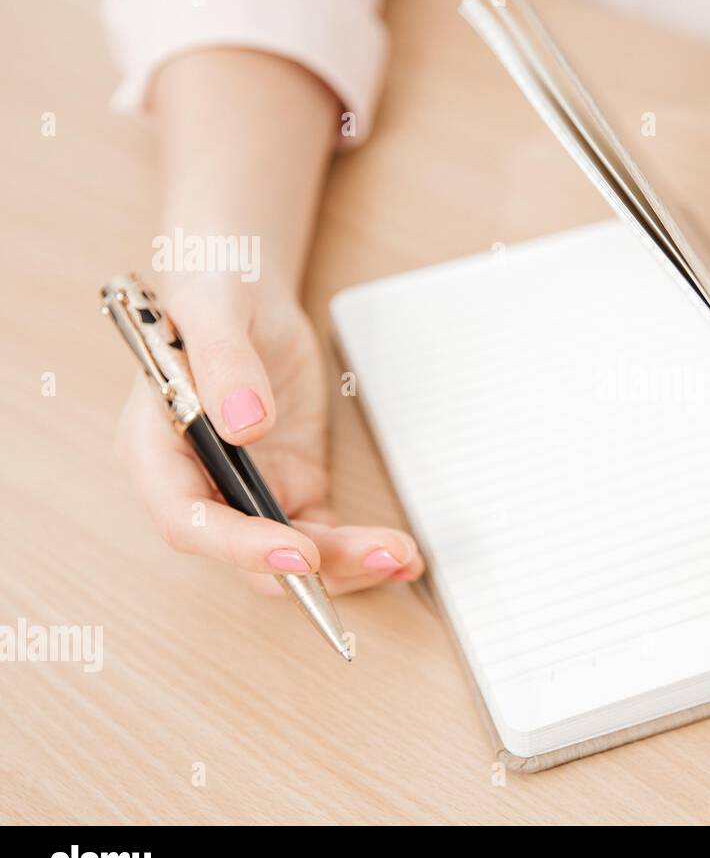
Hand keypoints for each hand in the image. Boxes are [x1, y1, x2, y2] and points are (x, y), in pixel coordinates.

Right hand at [115, 278, 424, 594]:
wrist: (247, 289)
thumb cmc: (214, 291)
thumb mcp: (215, 311)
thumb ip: (224, 364)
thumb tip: (245, 425)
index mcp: (158, 449)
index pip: (189, 519)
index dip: (238, 547)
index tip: (299, 553)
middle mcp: (200, 483)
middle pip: (248, 552)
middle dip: (314, 567)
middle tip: (381, 556)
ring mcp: (249, 490)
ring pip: (292, 553)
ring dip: (347, 564)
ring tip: (403, 556)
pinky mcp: (292, 485)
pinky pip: (323, 534)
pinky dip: (359, 549)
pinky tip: (401, 556)